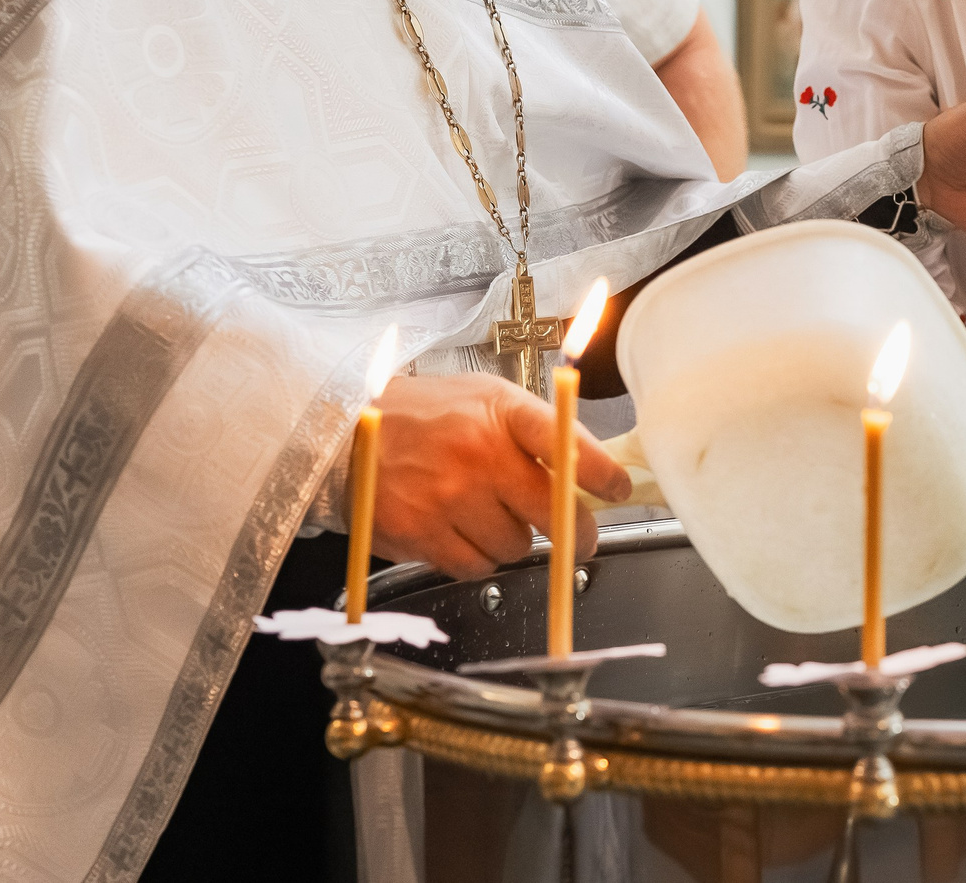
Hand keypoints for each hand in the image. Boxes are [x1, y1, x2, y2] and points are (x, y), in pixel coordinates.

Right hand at [370, 373, 631, 578]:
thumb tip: (586, 469)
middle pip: (553, 512)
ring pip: (515, 548)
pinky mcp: (421, 533)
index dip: (601, 473)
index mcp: (500, 412)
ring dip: (511, 540)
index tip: (618, 490)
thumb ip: (535, 428)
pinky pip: (475, 567)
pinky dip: (476, 558)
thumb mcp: (484, 398)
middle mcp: (477, 454)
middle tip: (579, 538)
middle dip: (575, 532)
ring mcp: (448, 497)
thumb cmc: (423, 415)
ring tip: (484, 514)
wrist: (346, 435)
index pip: (566, 444)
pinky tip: (458, 530)